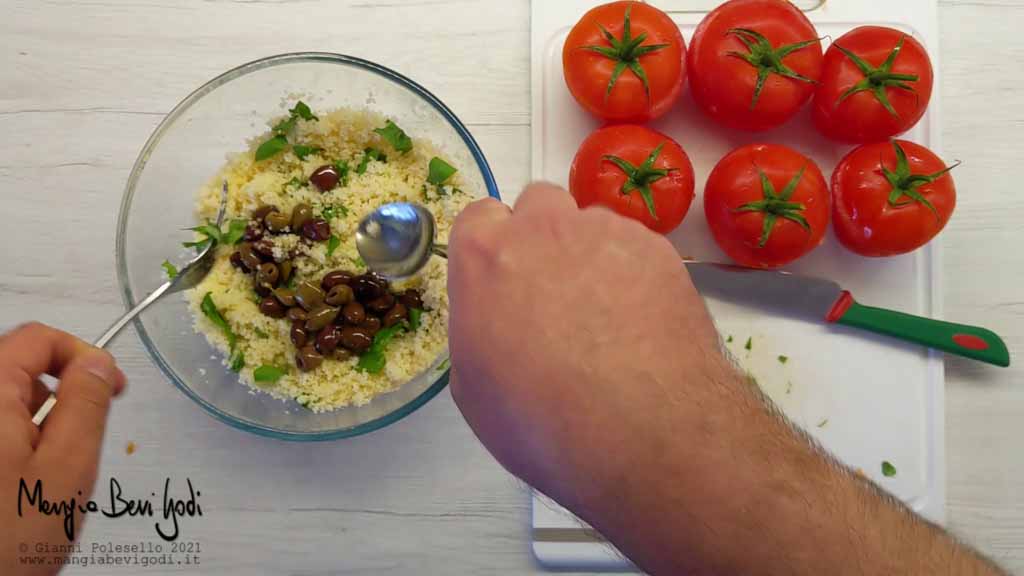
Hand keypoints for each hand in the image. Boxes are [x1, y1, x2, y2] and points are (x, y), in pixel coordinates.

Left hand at [0, 323, 125, 575]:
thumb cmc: (10, 540)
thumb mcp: (67, 467)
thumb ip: (87, 403)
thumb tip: (98, 362)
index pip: (37, 338)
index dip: (82, 354)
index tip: (111, 387)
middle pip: (15, 365)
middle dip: (61, 391)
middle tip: (87, 433)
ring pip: (2, 400)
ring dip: (36, 419)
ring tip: (51, 470)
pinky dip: (13, 440)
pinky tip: (21, 483)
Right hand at [447, 183, 728, 507]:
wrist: (643, 431)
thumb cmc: (541, 422)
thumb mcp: (474, 387)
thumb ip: (477, 327)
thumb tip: (498, 318)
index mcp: (485, 257)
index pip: (478, 219)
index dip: (491, 251)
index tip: (503, 286)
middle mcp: (543, 229)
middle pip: (537, 206)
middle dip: (542, 239)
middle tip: (555, 296)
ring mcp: (605, 232)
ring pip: (591, 225)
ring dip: (590, 256)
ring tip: (609, 317)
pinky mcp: (657, 249)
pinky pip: (636, 247)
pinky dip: (635, 274)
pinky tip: (643, 324)